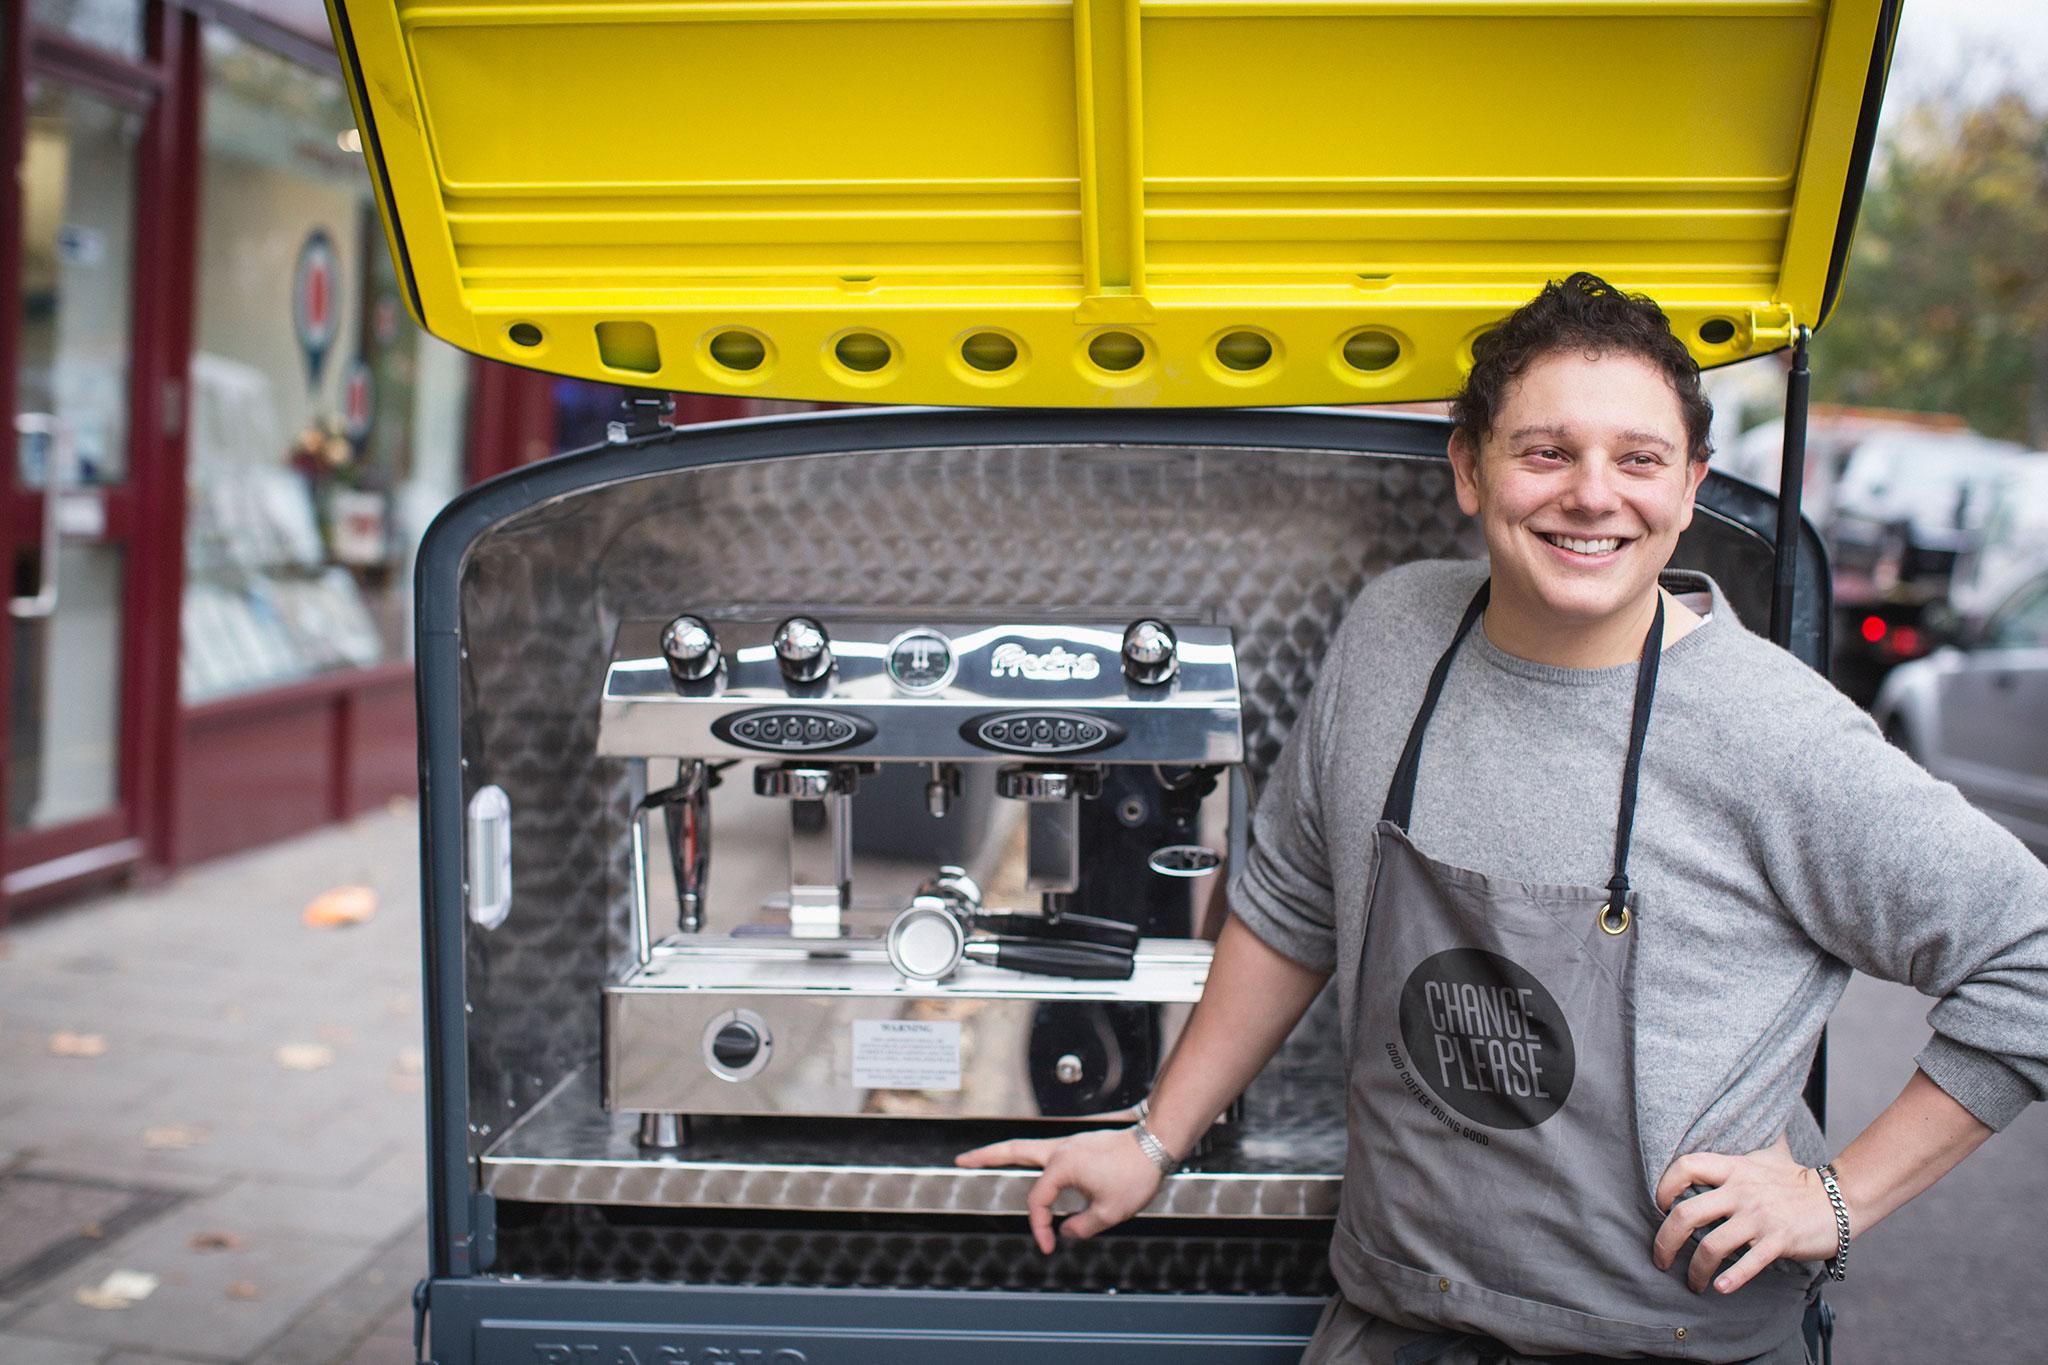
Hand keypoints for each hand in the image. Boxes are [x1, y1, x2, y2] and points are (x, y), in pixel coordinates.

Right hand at [955, 1128, 1166, 1253]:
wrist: (1155, 1144)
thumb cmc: (1134, 1174)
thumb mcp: (1110, 1212)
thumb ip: (1082, 1226)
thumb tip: (1067, 1230)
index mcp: (1062, 1166)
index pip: (1039, 1202)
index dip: (1040, 1227)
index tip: (1049, 1245)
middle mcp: (1059, 1150)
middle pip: (1013, 1151)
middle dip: (984, 1156)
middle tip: (961, 1160)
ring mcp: (1068, 1144)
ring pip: (1027, 1146)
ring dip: (1004, 1152)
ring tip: (983, 1158)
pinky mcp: (1078, 1144)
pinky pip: (1046, 1151)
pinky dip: (1031, 1157)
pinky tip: (1032, 1169)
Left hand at [1653, 1134, 1843, 1294]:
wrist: (1841, 1198)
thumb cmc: (1796, 1179)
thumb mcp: (1767, 1154)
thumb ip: (1744, 1146)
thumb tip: (1737, 1118)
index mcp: (1734, 1168)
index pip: (1686, 1166)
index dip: (1664, 1186)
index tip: (1659, 1206)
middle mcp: (1741, 1191)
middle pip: (1687, 1213)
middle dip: (1665, 1241)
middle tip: (1661, 1259)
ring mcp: (1759, 1217)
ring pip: (1712, 1245)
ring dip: (1695, 1270)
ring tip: (1693, 1283)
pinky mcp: (1779, 1240)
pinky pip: (1749, 1262)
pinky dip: (1732, 1278)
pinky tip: (1720, 1288)